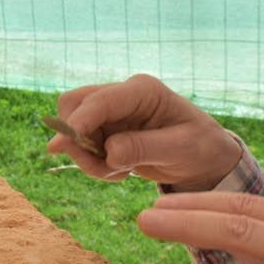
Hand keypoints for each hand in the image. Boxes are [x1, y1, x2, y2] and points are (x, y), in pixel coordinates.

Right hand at [47, 74, 245, 187]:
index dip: (77, 122)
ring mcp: (113, 112)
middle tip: (103, 169)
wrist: (205, 160)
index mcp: (143, 90)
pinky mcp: (107, 130)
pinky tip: (121, 171)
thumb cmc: (201, 148)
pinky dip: (94, 164)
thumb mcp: (180, 149)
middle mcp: (123, 96)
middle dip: (78, 140)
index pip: (99, 101)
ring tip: (120, 173)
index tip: (58, 146)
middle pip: (74, 105)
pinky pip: (82, 145)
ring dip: (87, 157)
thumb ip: (143, 148)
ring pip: (74, 129)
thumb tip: (108, 152)